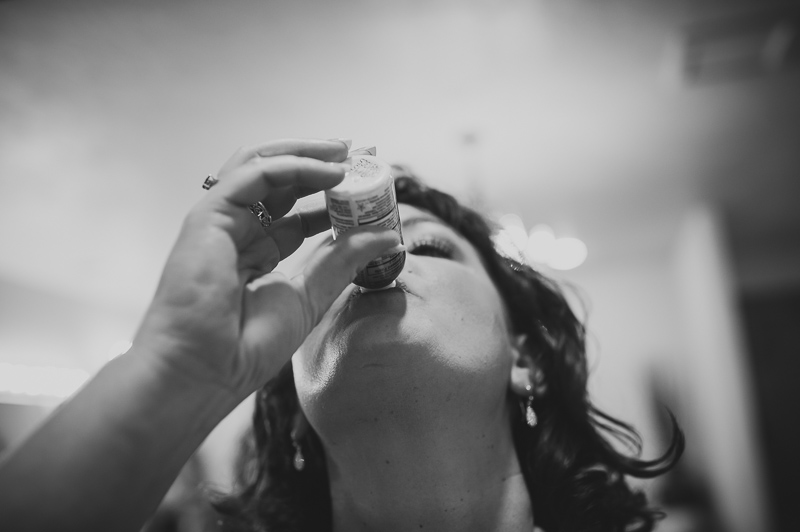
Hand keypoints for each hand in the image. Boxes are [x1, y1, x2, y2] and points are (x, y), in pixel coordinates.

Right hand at [135, 139, 399, 398]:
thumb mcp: (309, 298)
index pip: (298, 213)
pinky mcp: (209, 216)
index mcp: (258, 253)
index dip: (332, 198)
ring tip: (346, 152)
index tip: (368, 190)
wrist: (204, 371)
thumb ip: (343, 262)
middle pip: (281, 183)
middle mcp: (240, 232)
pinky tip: (329, 172)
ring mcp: (222, 221)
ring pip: (261, 166)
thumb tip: (387, 235)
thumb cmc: (246, 348)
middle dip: (320, 165)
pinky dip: (293, 166)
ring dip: (306, 154)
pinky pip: (252, 175)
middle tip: (359, 156)